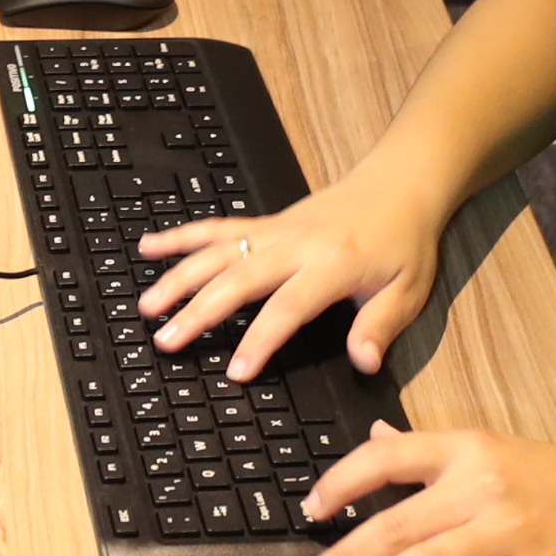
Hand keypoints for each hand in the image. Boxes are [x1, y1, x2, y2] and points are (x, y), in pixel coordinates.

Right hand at [135, 175, 447, 379]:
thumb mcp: (409, 289)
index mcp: (332, 264)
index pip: (287, 307)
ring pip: (217, 251)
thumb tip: (363, 363)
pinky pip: (218, 228)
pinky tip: (149, 247)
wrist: (400, 184)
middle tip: (167, 341)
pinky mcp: (266, 222)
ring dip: (179, 277)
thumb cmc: (405, 240)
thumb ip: (381, 326)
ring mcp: (275, 230)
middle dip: (198, 311)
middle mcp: (295, 244)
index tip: (235, 371)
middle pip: (237, 279)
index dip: (259, 340)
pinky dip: (181, 236)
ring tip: (147, 306)